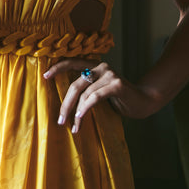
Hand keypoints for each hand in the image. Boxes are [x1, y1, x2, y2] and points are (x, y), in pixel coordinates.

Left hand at [44, 59, 158, 131]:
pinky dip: (86, 108)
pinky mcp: (117, 84)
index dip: (58, 67)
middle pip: (75, 84)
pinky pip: (95, 97)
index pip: (72, 62)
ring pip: (84, 93)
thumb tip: (66, 102)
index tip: (45, 76)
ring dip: (77, 112)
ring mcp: (109, 74)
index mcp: (95, 66)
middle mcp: (101, 66)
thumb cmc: (119, 99)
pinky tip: (80, 118)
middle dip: (66, 104)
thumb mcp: (100, 92)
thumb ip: (87, 90)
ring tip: (74, 127)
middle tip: (60, 120)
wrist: (144, 101)